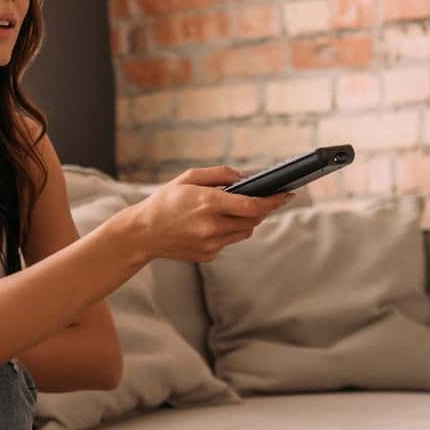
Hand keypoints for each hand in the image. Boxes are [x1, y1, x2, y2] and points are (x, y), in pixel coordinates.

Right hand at [129, 165, 293, 262]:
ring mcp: (211, 244)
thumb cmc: (165, 201)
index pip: (253, 206)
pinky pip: (228, 241)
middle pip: (254, 220)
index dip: (274, 201)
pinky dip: (227, 231)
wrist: (142, 233)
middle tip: (266, 199)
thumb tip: (248, 176)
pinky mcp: (208, 255)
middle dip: (262, 209)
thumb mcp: (189, 178)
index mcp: (209, 203)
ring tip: (234, 210)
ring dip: (246, 220)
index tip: (288, 194)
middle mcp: (212, 226)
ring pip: (244, 232)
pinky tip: (211, 224)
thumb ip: (220, 174)